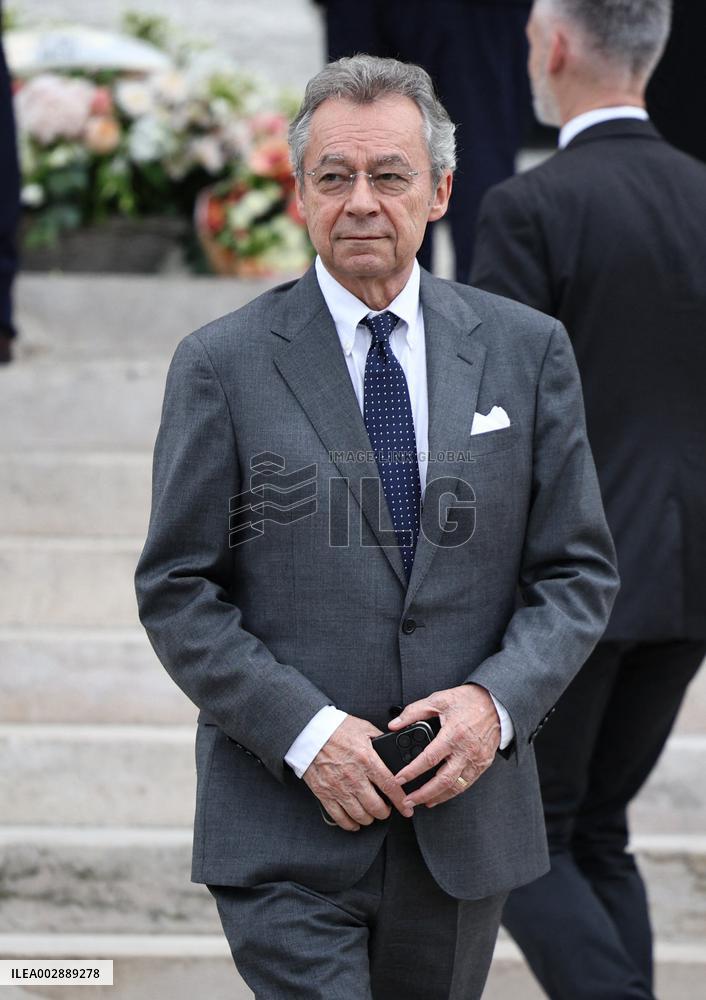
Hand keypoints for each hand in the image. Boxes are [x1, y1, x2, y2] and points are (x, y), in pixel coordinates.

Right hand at [302, 715, 414, 831]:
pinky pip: (340, 818)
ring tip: (371, 813)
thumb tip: (394, 747)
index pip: (390, 786)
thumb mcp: (364, 728)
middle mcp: (354, 777)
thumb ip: (380, 739)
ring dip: (369, 818)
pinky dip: (350, 824)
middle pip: (376, 807)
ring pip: (360, 815)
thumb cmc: (336, 728)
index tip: (407, 809)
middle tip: (386, 809)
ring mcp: (338, 787)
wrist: (309, 732)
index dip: (401, 801)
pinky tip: (355, 822)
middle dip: (385, 812)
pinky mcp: (325, 794)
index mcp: (367, 759)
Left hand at [389, 684, 500, 808]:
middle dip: (424, 793)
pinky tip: (442, 795)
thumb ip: (414, 712)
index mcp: (453, 734)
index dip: (412, 771)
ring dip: (438, 797)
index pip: (429, 759)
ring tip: (422, 802)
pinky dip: (453, 792)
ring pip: (456, 786)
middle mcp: (466, 750)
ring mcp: (476, 759)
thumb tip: (394, 724)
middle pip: (443, 780)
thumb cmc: (467, 700)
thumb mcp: (438, 700)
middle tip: (408, 801)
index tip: (399, 779)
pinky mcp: (483, 763)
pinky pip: (467, 783)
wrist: (495, 703)